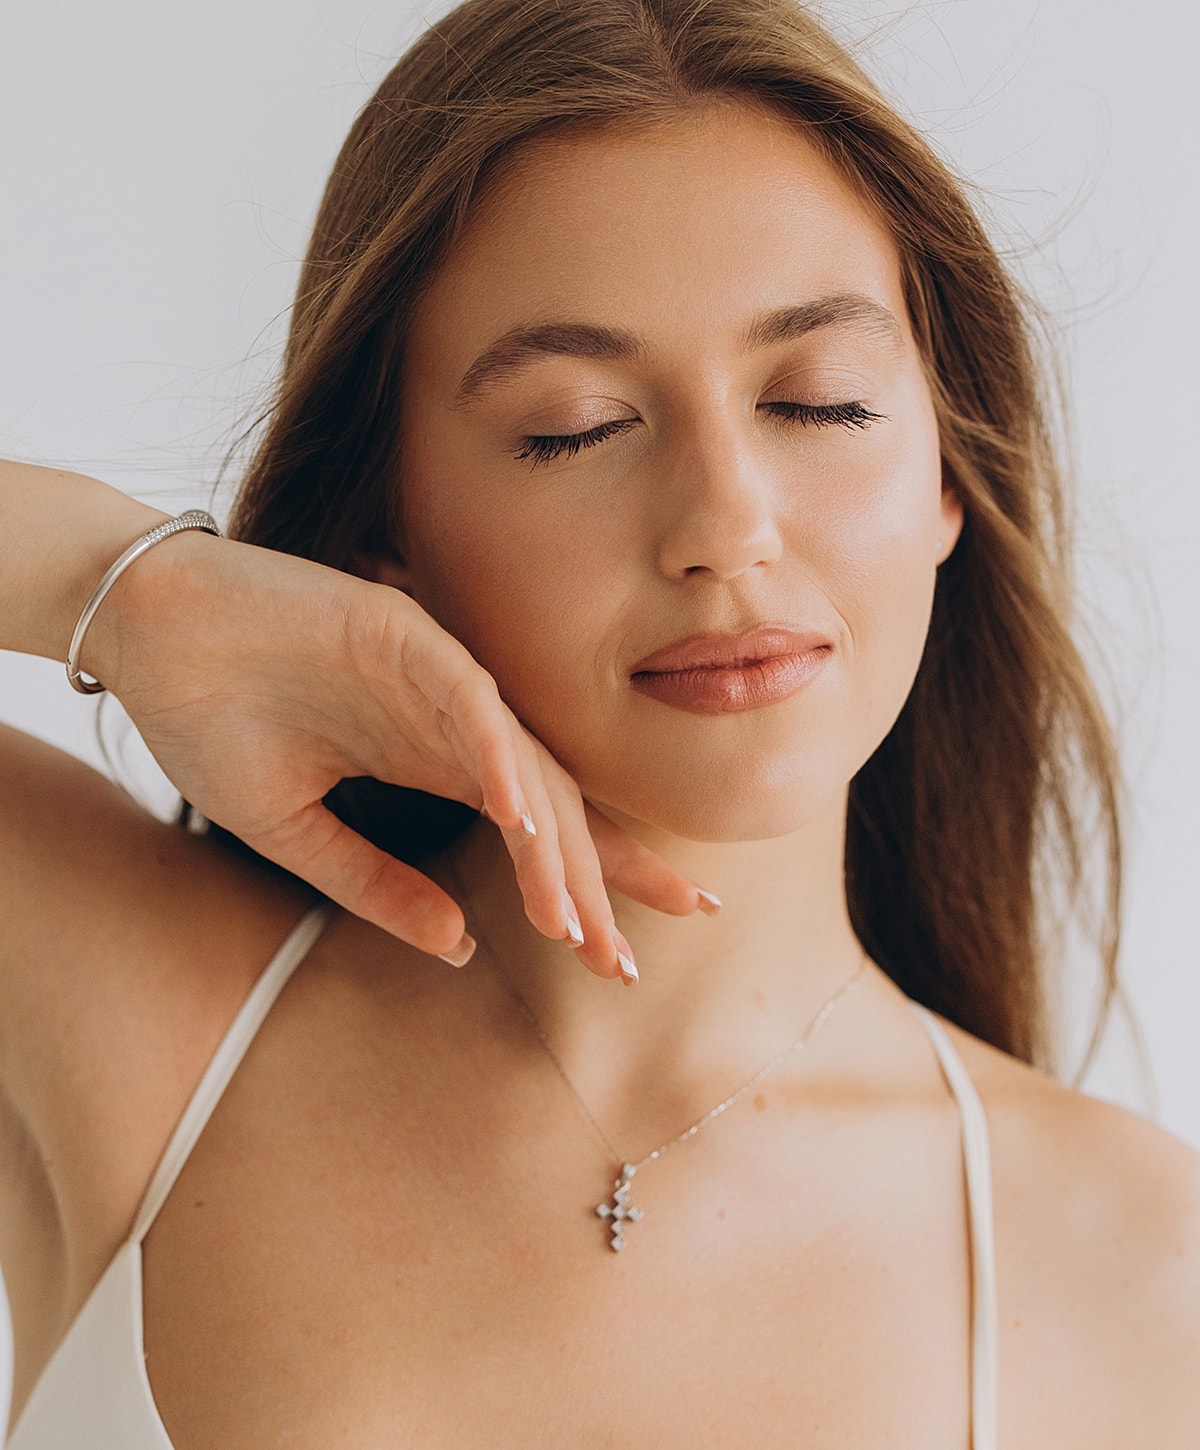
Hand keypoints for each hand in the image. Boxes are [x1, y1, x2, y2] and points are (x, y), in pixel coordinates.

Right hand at [94, 531, 713, 977]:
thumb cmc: (212, 720)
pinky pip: (466, 700)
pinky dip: (494, 755)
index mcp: (437, 763)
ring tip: (570, 921)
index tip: (616, 963)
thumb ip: (377, 886)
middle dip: (598, 882)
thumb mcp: (296, 831)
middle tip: (625, 962)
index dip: (582, 891)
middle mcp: (454, 725)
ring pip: (519, 764)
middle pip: (553, 806)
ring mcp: (435, 677)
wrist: (144, 630)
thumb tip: (464, 948)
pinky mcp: (402, 633)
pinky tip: (514, 819)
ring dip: (547, 843)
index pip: (535, 833)